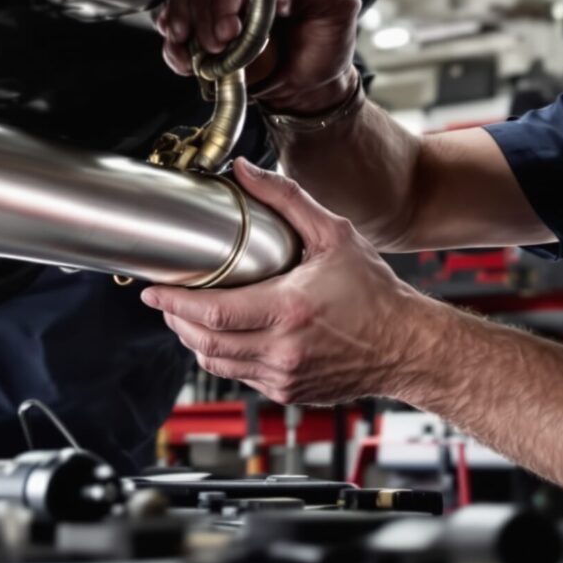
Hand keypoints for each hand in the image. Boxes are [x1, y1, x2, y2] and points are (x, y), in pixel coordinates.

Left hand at [140, 159, 442, 404]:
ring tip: (185, 318)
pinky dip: (222, 356)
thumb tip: (246, 172)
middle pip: (205, 343)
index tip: (155, 290)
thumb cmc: (376, 294)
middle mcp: (283, 349)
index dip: (175, 303)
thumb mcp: (335, 235)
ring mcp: (283, 375)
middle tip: (164, 301)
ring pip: (217, 363)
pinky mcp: (287, 390)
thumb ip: (287, 201)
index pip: (212, 313)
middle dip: (175, 322)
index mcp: (290, 310)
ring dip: (194, 341)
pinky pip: (239, 375)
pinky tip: (222, 335)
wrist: (407, 345)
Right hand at [157, 0, 360, 114]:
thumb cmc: (328, 39)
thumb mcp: (338, 10)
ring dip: (186, 28)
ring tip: (200, 56)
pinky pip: (175, 25)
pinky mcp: (202, 21)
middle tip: (218, 46)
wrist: (310, 79)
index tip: (229, 21)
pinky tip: (185, 60)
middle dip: (206, 14)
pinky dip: (175, 44)